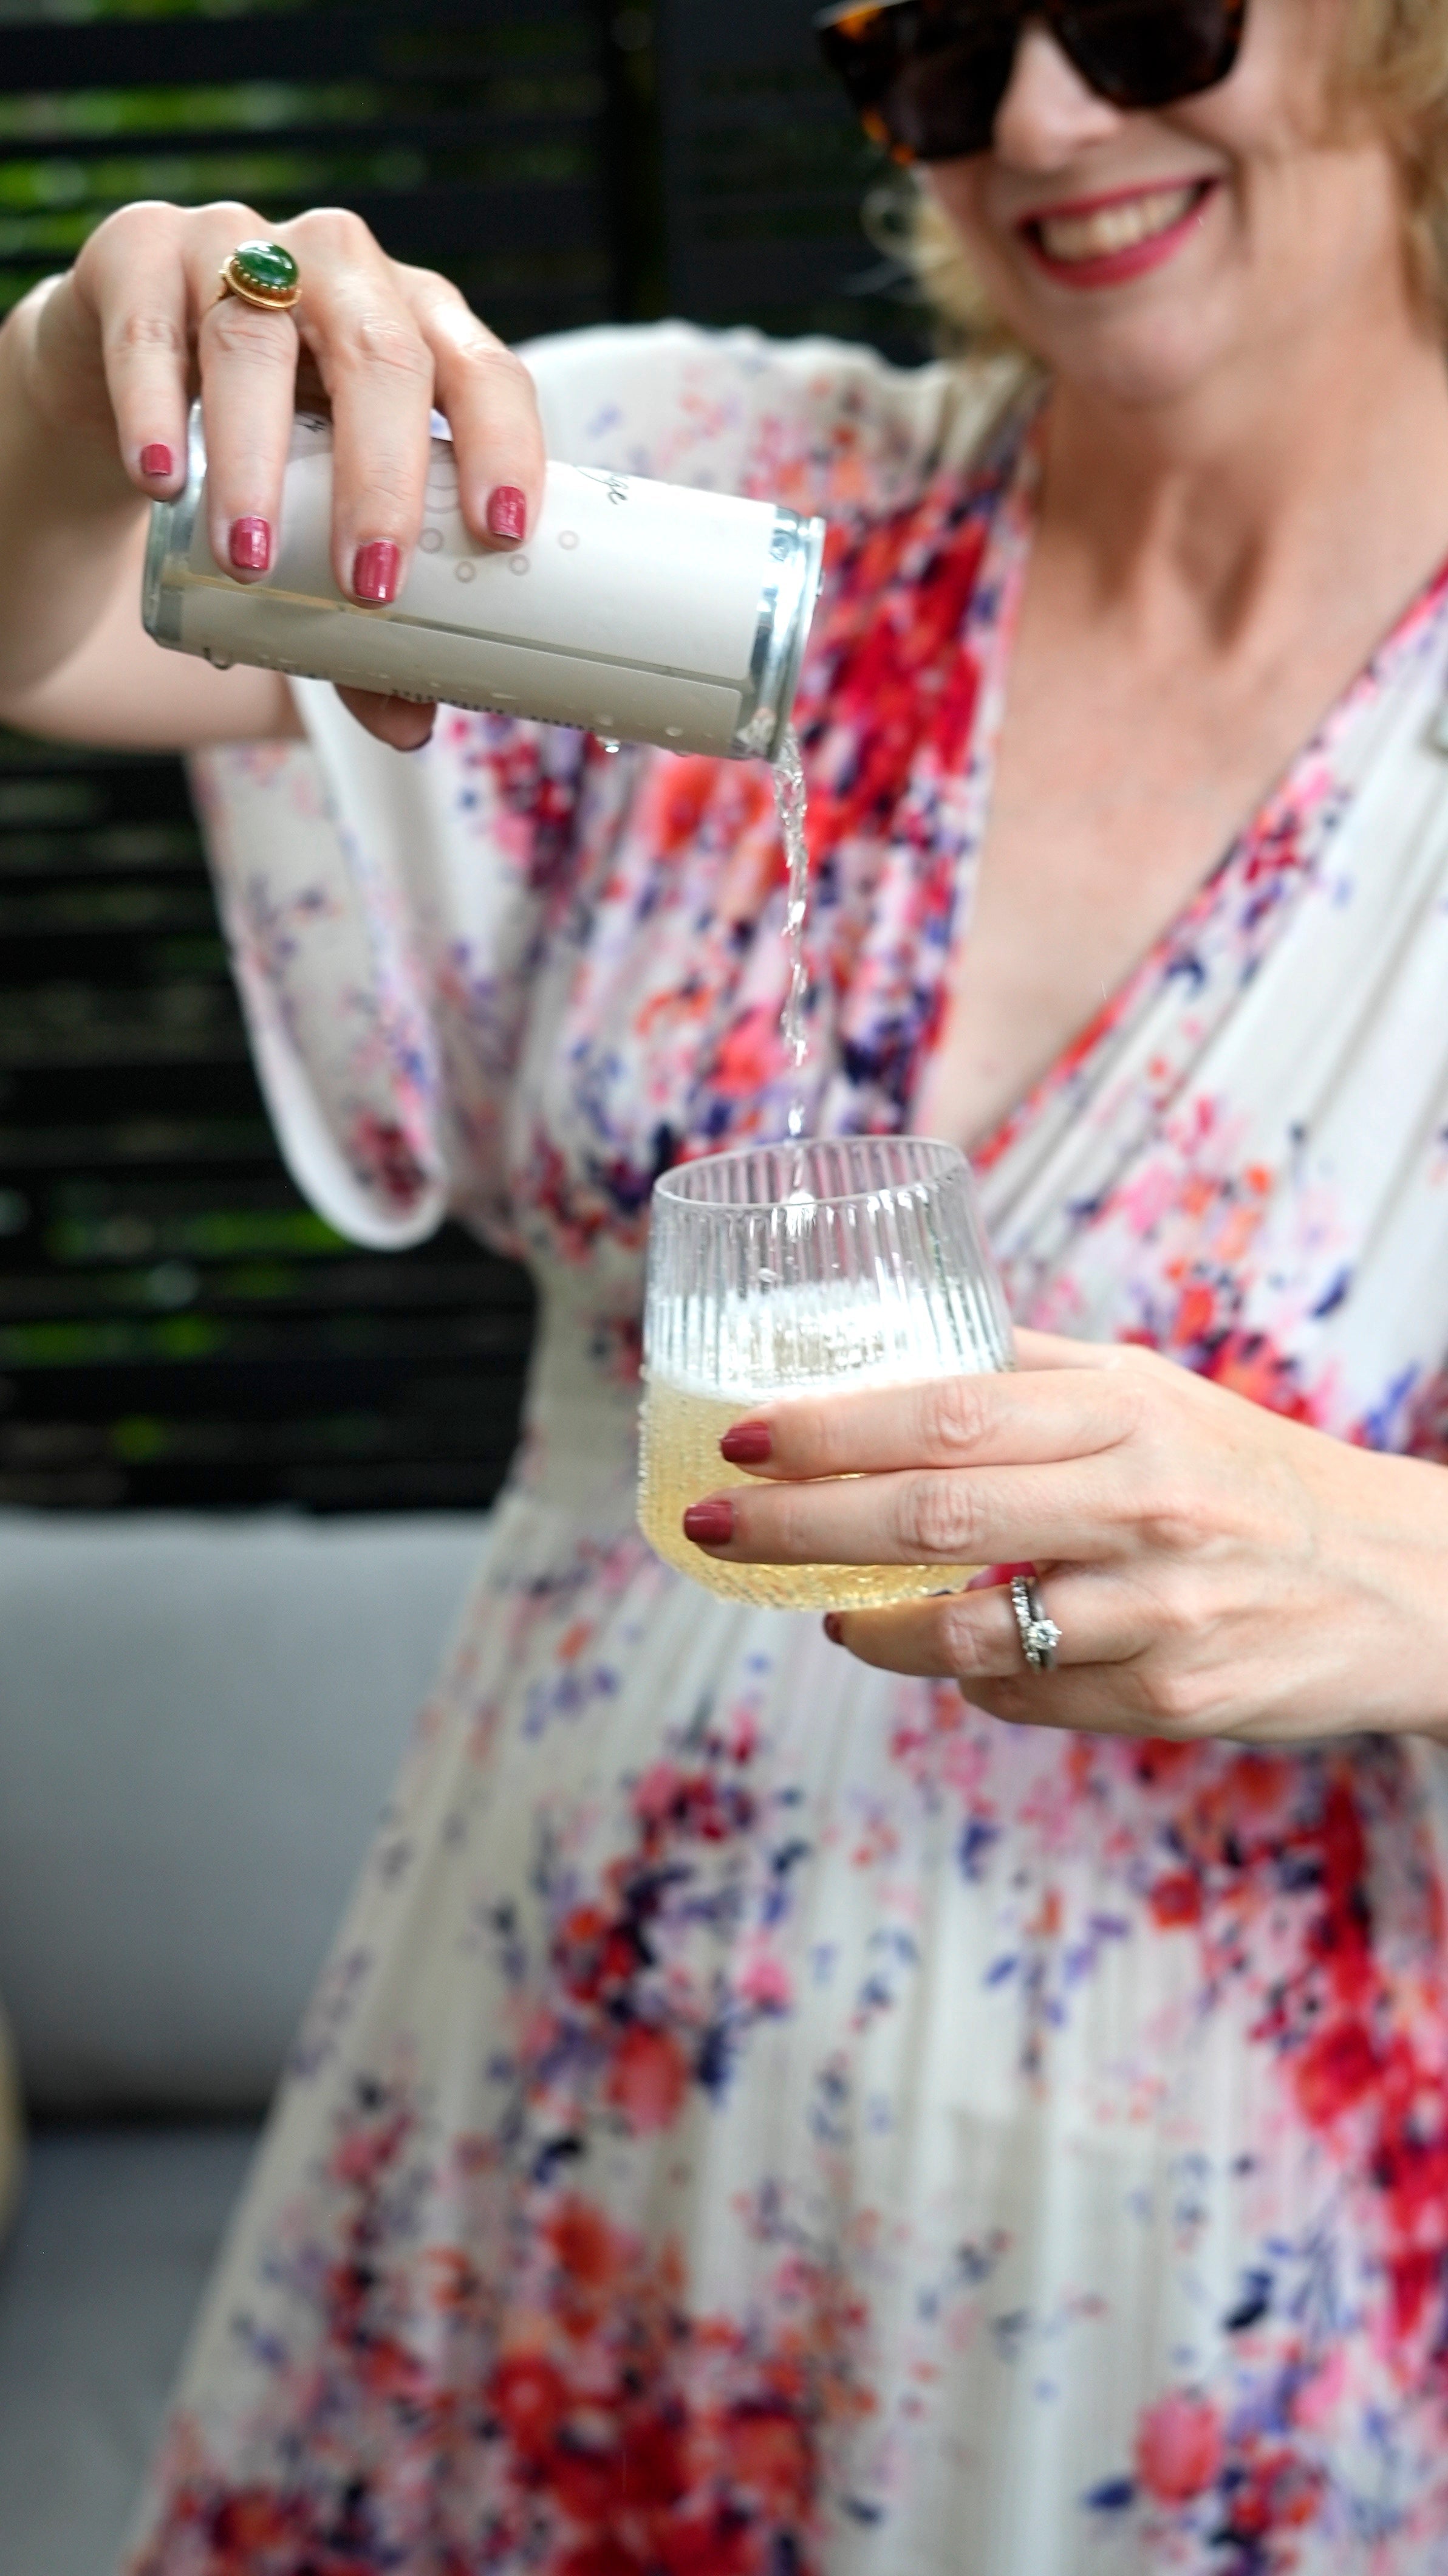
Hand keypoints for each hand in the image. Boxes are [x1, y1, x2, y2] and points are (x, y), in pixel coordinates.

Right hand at [15, 199, 544, 746]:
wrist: (125, 379)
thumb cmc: (264, 451)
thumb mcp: (321, 526)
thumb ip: (364, 624)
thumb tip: (410, 727)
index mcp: (420, 326)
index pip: (483, 371)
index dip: (501, 442)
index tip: (500, 532)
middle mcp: (344, 272)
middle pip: (382, 353)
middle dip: (380, 476)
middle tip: (369, 587)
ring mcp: (238, 246)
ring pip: (257, 336)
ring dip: (255, 457)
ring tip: (251, 561)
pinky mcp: (137, 254)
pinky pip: (146, 329)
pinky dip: (152, 407)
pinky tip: (161, 480)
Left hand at [681, 1330, 1447, 1742]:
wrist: (1407, 1582)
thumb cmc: (1253, 1475)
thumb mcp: (1156, 1395)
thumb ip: (1034, 1375)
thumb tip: (895, 1355)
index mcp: (1128, 1413)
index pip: (947, 1412)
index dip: (830, 1429)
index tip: (743, 1438)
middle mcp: (1142, 1507)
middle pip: (932, 1516)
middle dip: (797, 1524)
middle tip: (713, 1527)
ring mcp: (1155, 1613)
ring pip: (965, 1635)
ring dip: (869, 1627)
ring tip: (828, 1608)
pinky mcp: (1168, 1699)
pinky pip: (1022, 1699)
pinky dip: (966, 1684)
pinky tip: (954, 1656)